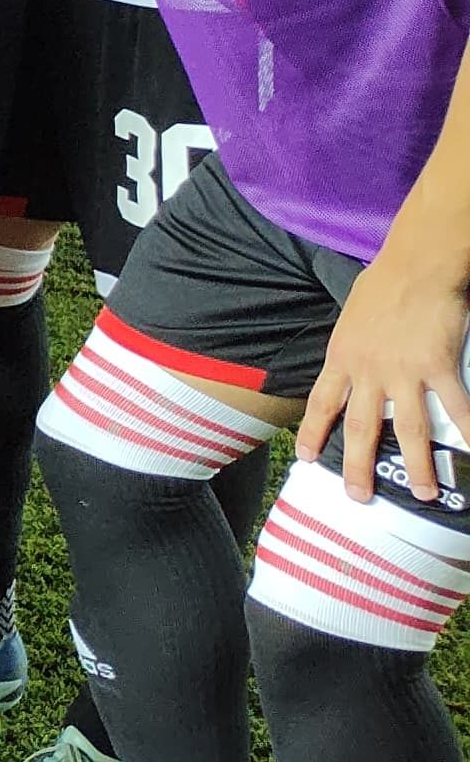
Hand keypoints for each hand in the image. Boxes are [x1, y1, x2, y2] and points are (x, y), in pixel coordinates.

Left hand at [297, 247, 469, 507]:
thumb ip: (353, 347)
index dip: (314, 433)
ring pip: (408, 429)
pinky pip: (456, 408)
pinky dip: (467, 434)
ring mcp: (403, 372)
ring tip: (423, 493)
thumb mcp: (351, 318)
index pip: (322, 403)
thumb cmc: (384, 283)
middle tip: (359, 496)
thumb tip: (354, 362)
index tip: (308, 459)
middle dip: (359, 466)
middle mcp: (368, 370)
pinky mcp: (438, 366)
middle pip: (360, 427)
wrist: (415, 265)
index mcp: (342, 357)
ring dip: (418, 464)